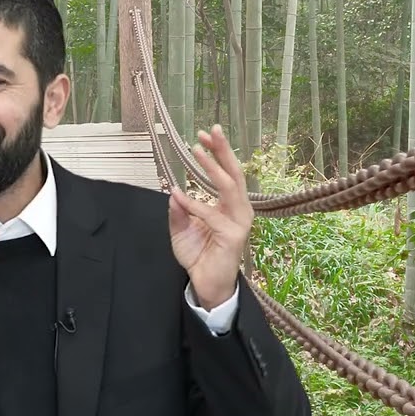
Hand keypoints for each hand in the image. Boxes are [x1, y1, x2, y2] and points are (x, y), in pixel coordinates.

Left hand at [168, 124, 253, 308]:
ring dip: (212, 168)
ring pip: (229, 188)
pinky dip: (194, 203)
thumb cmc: (198, 255)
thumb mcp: (182, 229)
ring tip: (196, 150)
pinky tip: (179, 196)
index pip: (229, 173)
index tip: (206, 134)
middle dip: (223, 150)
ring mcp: (239, 223)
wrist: (206, 285)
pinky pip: (212, 215)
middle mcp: (240, 211)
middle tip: (211, 130)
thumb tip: (174, 191)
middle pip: (235, 174)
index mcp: (231, 206)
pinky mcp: (233, 237)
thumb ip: (179, 210)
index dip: (220, 152)